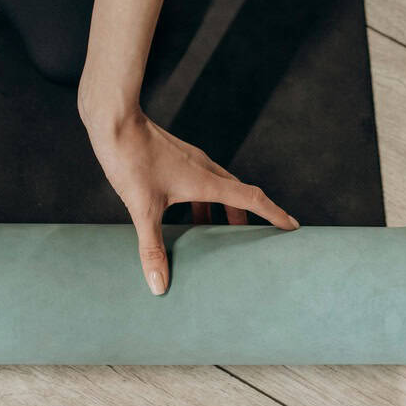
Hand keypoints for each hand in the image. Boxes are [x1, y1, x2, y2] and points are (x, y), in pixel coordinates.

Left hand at [80, 103, 297, 296]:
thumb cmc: (131, 159)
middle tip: (252, 240)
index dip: (273, 214)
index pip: (252, 198)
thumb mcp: (143, 208)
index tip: (292, 226)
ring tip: (214, 231)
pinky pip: (197, 179)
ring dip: (221, 208)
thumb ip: (152, 247)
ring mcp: (187, 159)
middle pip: (237, 193)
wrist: (113, 119)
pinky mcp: (172, 155)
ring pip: (216, 186)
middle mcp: (203, 167)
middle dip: (247, 217)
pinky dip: (199, 198)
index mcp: (206, 180)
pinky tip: (178, 210)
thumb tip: (159, 285)